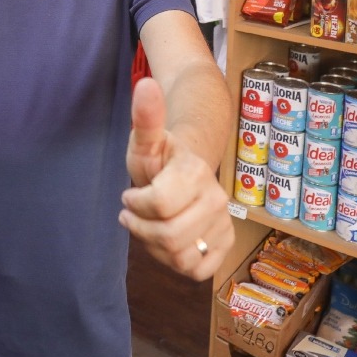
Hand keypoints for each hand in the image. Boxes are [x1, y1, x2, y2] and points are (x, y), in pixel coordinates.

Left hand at [121, 77, 232, 280]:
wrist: (185, 172)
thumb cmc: (160, 159)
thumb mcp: (145, 140)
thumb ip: (145, 117)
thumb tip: (146, 85)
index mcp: (196, 172)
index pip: (159, 206)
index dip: (135, 205)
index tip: (130, 196)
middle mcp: (217, 200)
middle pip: (168, 237)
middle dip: (141, 229)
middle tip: (135, 215)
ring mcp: (224, 225)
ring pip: (179, 257)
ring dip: (155, 246)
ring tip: (152, 226)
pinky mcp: (225, 247)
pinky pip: (195, 271)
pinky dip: (175, 261)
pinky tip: (170, 242)